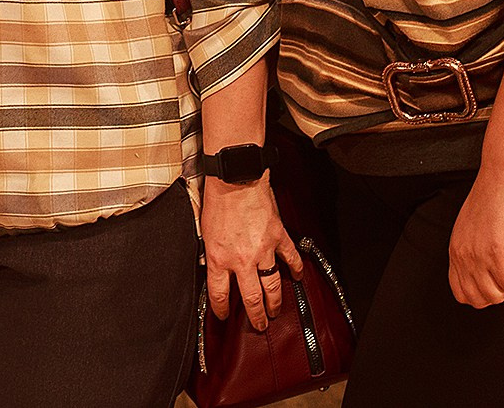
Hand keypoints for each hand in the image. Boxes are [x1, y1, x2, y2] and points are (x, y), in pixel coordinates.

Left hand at [201, 177, 302, 331]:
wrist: (235, 180)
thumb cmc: (217, 201)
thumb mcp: (206, 233)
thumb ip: (213, 254)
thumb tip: (215, 268)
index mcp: (220, 259)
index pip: (220, 295)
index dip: (221, 310)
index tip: (224, 316)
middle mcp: (242, 260)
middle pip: (251, 298)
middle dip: (255, 316)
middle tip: (259, 325)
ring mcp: (263, 251)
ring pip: (272, 286)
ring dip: (275, 302)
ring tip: (275, 311)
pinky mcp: (278, 238)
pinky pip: (290, 259)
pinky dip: (296, 269)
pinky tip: (297, 277)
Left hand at [448, 174, 503, 306]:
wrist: (502, 178)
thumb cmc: (494, 197)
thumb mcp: (474, 228)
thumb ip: (475, 250)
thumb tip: (487, 270)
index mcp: (456, 249)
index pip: (460, 291)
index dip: (482, 293)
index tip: (496, 279)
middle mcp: (463, 255)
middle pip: (477, 299)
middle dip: (500, 292)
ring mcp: (478, 255)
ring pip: (496, 295)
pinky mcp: (496, 252)